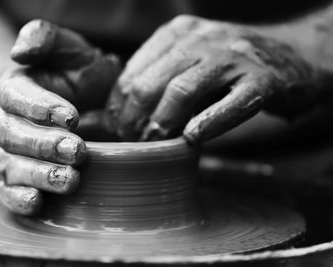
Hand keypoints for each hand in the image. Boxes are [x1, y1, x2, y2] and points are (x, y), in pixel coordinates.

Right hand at [0, 20, 119, 214]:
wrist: (85, 103)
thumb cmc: (79, 75)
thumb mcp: (69, 49)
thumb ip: (45, 38)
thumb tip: (19, 51)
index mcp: (15, 88)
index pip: (17, 97)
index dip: (41, 108)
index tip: (73, 118)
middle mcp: (5, 121)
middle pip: (13, 135)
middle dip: (45, 145)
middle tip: (77, 150)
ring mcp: (8, 152)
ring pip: (13, 166)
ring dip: (40, 175)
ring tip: (71, 180)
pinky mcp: (15, 177)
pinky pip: (9, 191)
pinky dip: (21, 199)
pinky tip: (38, 202)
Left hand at [105, 15, 326, 143]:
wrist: (290, 54)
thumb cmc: (229, 66)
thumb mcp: (190, 60)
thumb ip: (159, 78)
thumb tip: (119, 112)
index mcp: (178, 33)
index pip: (133, 71)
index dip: (119, 104)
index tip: (116, 126)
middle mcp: (202, 38)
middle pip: (151, 82)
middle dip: (133, 118)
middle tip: (132, 140)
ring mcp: (233, 56)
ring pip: (182, 91)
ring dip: (162, 123)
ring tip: (154, 143)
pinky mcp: (262, 79)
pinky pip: (230, 104)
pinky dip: (208, 124)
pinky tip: (192, 140)